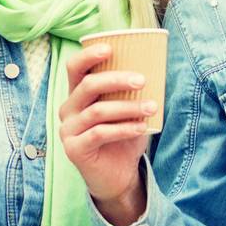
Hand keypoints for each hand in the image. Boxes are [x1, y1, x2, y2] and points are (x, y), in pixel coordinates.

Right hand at [59, 43, 154, 225]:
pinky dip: (124, 128)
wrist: (118, 176)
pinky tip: (142, 127)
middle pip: (87, 86)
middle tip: (142, 80)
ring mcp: (68, 130)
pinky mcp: (74, 149)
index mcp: (78, 95)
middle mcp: (68, 109)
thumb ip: (132, 92)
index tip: (110, 49)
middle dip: (116, 79)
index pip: (75, 68)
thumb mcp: (128, 110)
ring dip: (127, 107)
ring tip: (151, 107)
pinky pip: (100, 133)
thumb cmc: (124, 137)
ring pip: (97, 111)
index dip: (88, 55)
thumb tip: (157, 67)